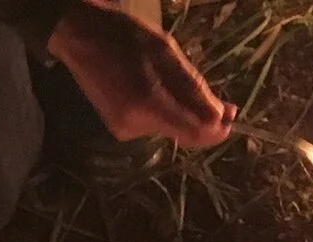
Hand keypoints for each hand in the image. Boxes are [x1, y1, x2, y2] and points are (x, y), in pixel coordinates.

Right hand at [49, 0, 233, 148]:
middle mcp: (135, 126)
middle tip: (220, 99)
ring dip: (184, 112)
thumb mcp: (166, 51)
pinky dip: (166, 111)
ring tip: (179, 83)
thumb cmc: (124, 36)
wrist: (79, 36)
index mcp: (148, 105)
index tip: (233, 114)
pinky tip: (159, 89)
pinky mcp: (120, 128)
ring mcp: (125, 130)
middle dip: (203, 118)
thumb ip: (193, 88)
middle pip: (184, 133)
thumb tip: (220, 117)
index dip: (217, 129)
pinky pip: (155, 125)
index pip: (194, 133)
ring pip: (170, 129)